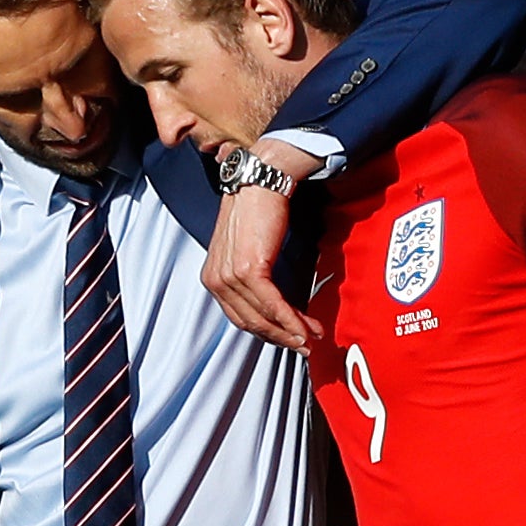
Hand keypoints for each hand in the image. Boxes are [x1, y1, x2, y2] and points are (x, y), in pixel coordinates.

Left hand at [200, 141, 319, 349]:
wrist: (261, 179)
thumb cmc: (257, 209)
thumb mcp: (246, 248)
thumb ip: (252, 277)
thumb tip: (274, 303)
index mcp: (212, 276)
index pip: (239, 317)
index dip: (266, 332)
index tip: (288, 339)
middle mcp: (216, 279)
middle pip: (250, 322)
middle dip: (280, 337)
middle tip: (305, 345)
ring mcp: (230, 275)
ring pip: (263, 316)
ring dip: (292, 330)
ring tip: (313, 335)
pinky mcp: (249, 269)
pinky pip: (272, 304)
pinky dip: (291, 319)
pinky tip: (305, 327)